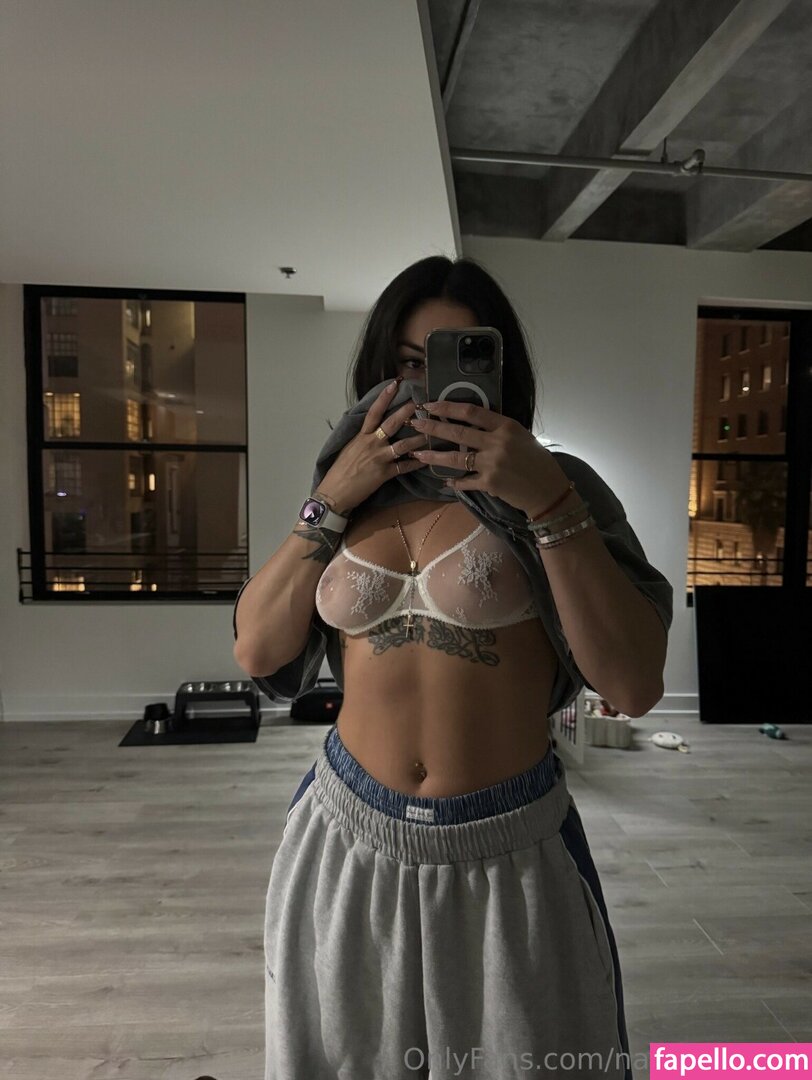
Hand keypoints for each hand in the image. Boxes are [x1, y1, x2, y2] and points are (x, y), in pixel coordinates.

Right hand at [318, 379, 428, 514]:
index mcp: (361, 436)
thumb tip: (371, 427)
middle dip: (406, 412)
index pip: (374, 412)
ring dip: (418, 438)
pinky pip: (404, 467)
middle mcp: (371, 444)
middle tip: (420, 403)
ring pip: (402, 445)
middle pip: (391, 424)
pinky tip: (426, 460)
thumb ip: (362, 438)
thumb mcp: (348, 448)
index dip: (384, 398)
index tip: (394, 385)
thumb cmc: (340, 471)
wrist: (335, 492)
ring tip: (431, 432)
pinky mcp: (384, 474)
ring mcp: (378, 458)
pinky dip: (415, 463)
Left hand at [409, 399, 566, 512]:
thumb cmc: (537, 462)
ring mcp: (491, 464)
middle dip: (432, 426)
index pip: (471, 412)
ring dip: (433, 455)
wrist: (548, 491)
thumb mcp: (521, 437)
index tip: (430, 404)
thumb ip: (498, 430)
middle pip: (457, 432)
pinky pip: (464, 481)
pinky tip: (444, 480)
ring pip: (455, 457)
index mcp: (506, 426)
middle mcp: (497, 442)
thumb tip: (472, 423)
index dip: (447, 407)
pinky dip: (453, 481)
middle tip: (415, 423)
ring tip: (417, 452)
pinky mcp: (488, 483)